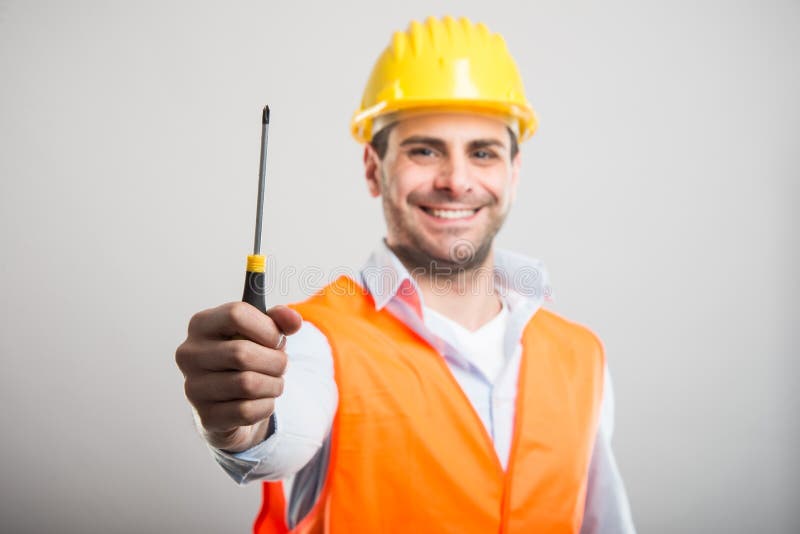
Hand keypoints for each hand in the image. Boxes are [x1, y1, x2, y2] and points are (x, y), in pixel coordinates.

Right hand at [175, 302, 301, 451]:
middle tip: (281, 365)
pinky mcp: (206, 416)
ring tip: (274, 383)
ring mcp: (193, 387)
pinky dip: (265, 406)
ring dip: (274, 385)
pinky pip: (247, 411)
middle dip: (275, 361)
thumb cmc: (246, 358)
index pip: (236, 315)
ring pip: (247, 384)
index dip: (267, 328)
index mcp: (201, 324)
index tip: (277, 339)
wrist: (230, 402)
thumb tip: (294, 320)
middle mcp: (189, 354)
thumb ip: (279, 320)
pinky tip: (262, 401)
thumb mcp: (262, 333)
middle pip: (242, 353)